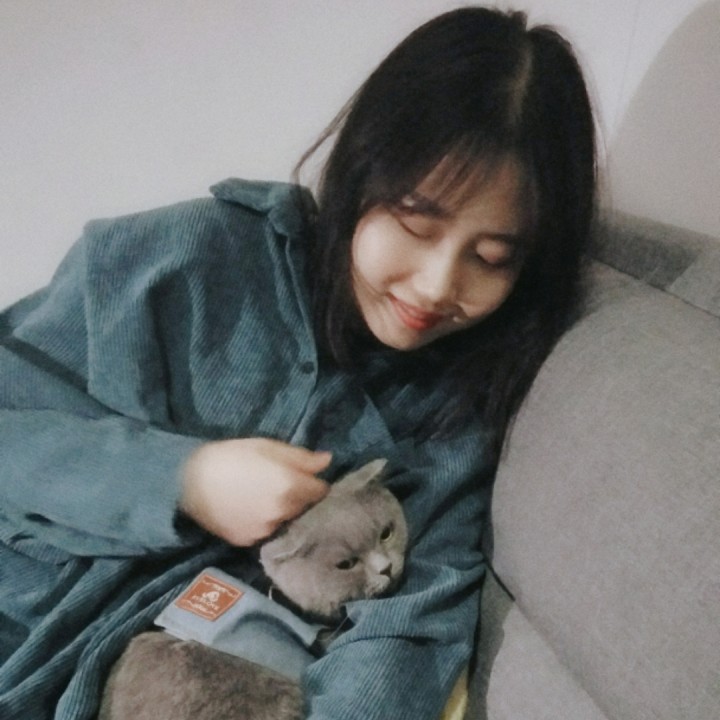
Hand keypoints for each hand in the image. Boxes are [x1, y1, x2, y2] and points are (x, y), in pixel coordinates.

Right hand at [180, 438, 330, 545]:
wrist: (191, 480)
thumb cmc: (232, 456)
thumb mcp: (268, 447)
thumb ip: (301, 457)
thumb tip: (328, 461)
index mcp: (291, 487)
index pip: (321, 492)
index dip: (316, 484)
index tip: (307, 479)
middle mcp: (282, 513)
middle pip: (304, 508)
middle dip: (298, 498)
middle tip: (281, 485)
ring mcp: (265, 530)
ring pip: (284, 521)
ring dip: (280, 512)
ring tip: (262, 498)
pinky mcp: (247, 542)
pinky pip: (264, 532)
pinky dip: (262, 523)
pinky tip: (249, 510)